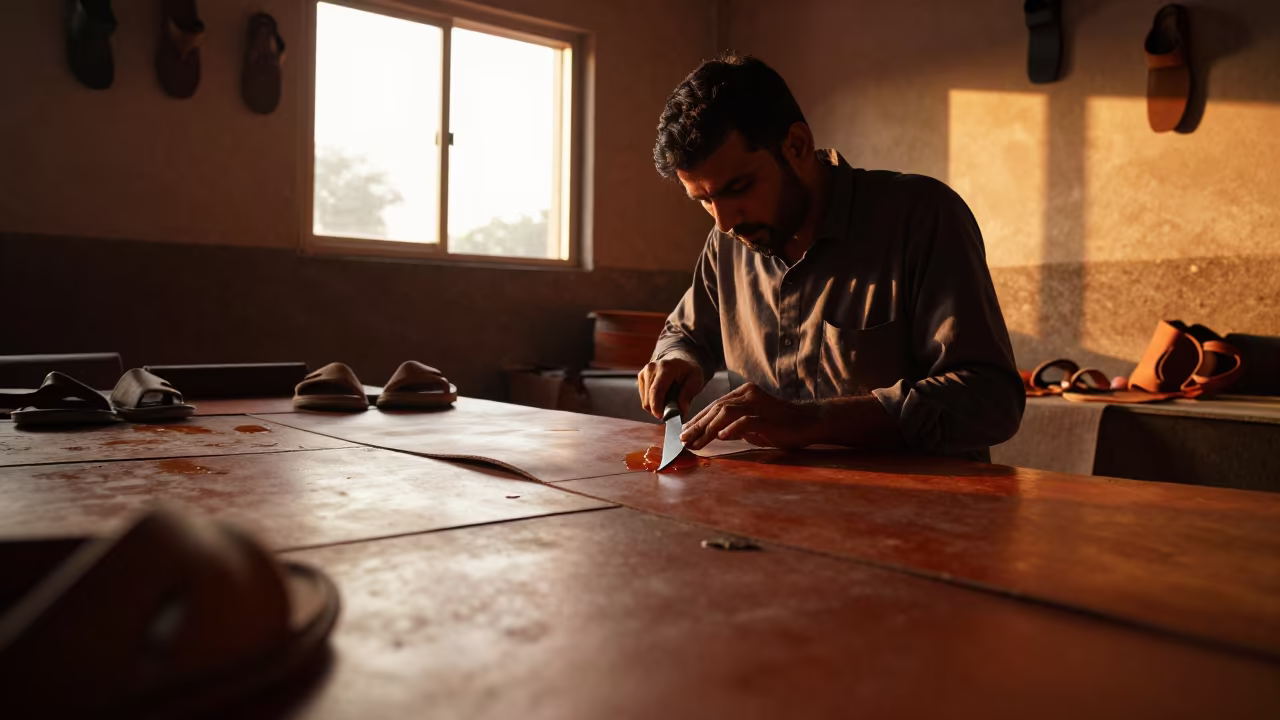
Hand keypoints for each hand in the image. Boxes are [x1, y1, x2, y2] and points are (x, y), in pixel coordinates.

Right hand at [637, 355, 704, 419]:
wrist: (680, 360)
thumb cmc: (688, 371)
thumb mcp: (696, 380)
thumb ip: (688, 395)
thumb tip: (681, 411)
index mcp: (666, 367)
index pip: (657, 389)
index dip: (657, 405)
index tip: (660, 417)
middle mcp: (652, 368)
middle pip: (649, 398)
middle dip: (660, 408)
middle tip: (673, 409)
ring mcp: (644, 372)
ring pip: (646, 400)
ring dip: (657, 406)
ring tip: (669, 400)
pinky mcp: (641, 377)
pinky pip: (644, 399)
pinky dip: (653, 402)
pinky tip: (663, 396)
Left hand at [680, 382, 822, 449]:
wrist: (810, 423)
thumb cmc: (780, 426)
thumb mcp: (752, 425)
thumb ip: (733, 426)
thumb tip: (713, 435)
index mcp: (743, 394)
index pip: (714, 406)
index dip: (697, 420)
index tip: (684, 434)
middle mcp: (748, 395)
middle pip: (716, 409)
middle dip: (697, 426)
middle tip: (684, 440)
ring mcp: (758, 404)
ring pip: (726, 413)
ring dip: (708, 429)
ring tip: (697, 442)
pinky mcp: (768, 417)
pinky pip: (746, 421)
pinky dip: (732, 429)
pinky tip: (721, 438)